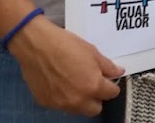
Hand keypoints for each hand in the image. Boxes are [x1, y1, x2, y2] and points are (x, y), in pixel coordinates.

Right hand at [7, 16, 123, 115]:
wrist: (36, 45)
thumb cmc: (65, 45)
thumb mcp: (92, 52)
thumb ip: (108, 66)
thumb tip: (118, 72)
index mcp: (93, 86)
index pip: (111, 94)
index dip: (111, 86)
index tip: (107, 80)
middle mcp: (77, 100)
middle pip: (95, 109)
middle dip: (97, 98)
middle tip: (92, 84)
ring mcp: (60, 103)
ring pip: (77, 109)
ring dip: (80, 100)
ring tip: (75, 83)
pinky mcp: (45, 102)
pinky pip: (60, 105)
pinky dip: (63, 98)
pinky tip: (59, 83)